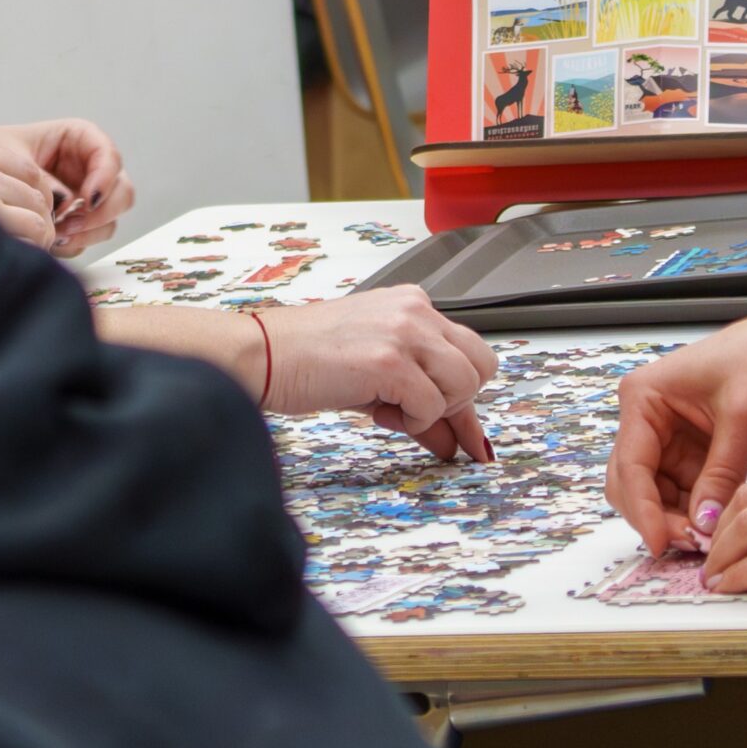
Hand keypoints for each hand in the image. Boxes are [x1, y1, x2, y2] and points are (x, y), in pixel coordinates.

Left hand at [0, 119, 136, 255]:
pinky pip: (90, 237)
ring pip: (111, 218)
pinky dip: (76, 242)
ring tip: (57, 234)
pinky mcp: (75, 222)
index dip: (106, 175)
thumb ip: (40, 178)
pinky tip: (52, 242)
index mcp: (76, 139)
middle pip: (121, 190)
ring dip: (89, 230)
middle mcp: (87, 168)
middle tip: (71, 222)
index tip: (88, 197)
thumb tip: (64, 204)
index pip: (107, 153)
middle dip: (102, 210)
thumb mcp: (9, 156)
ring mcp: (84, 198)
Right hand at [0, 138, 58, 284]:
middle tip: (29, 247)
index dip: (35, 199)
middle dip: (39, 222)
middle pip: (39, 194)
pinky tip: (9, 270)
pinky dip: (26, 259)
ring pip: (38, 221)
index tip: (30, 220)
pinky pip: (26, 245)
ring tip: (19, 261)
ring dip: (36, 244)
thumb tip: (14, 209)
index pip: (29, 170)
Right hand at [251, 289, 500, 460]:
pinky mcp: (390, 360)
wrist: (264, 355)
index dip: (464, 396)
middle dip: (457, 399)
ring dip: (434, 410)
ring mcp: (404, 332)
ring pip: (466, 384)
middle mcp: (414, 310)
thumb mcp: (378, 374)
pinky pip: (433, 407)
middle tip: (415, 410)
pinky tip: (379, 412)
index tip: (462, 432)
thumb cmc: (309, 360)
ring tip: (392, 409)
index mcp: (411, 304)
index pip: (467, 351)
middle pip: (482, 364)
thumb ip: (424, 400)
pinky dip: (411, 422)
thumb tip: (461, 444)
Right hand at [606, 301, 746, 553]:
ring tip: (710, 541)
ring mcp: (671, 440)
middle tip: (692, 546)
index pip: (630, 463)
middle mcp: (649, 420)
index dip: (643, 508)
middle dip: (657, 516)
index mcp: (645, 398)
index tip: (661, 542)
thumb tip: (702, 526)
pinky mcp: (695, 456)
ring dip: (678, 520)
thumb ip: (721, 474)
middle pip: (633, 484)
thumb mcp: (745, 418)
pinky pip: (685, 496)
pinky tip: (718, 529)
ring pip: (657, 496)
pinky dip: (697, 515)